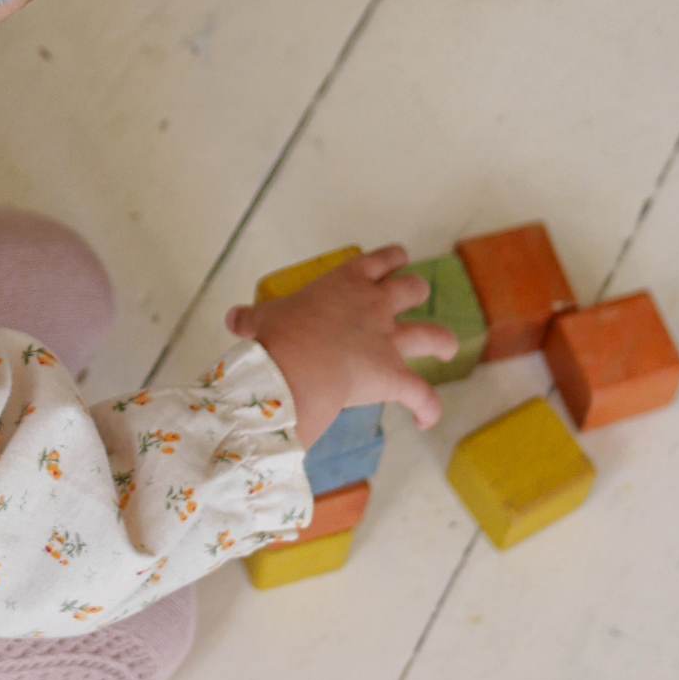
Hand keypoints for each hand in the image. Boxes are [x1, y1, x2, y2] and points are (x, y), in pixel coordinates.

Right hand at [224, 245, 458, 446]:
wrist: (292, 368)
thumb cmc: (274, 338)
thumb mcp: (258, 321)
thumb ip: (250, 318)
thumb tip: (233, 319)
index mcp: (345, 283)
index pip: (379, 260)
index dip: (391, 260)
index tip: (395, 261)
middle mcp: (375, 306)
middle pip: (413, 289)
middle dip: (416, 294)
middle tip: (413, 301)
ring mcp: (389, 341)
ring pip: (435, 335)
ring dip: (443, 342)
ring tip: (445, 349)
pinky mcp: (394, 377)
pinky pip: (424, 395)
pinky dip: (428, 408)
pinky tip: (425, 419)